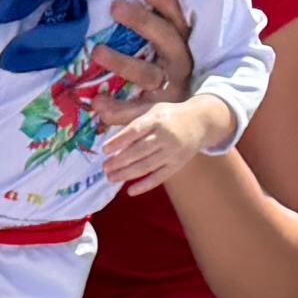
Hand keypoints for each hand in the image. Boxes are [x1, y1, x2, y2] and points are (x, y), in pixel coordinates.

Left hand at [97, 90, 227, 190]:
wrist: (200, 123)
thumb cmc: (168, 115)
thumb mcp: (150, 109)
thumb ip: (125, 112)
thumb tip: (97, 106)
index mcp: (157, 119)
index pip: (136, 130)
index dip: (119, 140)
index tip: (105, 150)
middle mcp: (166, 135)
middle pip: (139, 151)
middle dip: (120, 161)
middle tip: (105, 167)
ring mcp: (172, 152)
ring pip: (147, 166)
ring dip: (127, 174)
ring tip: (110, 178)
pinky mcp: (177, 165)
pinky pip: (160, 177)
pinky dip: (145, 185)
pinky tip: (130, 191)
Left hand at [102, 0, 198, 107]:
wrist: (186, 120)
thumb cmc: (163, 71)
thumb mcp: (163, 46)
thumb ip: (152, 22)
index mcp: (181, 45)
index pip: (177, 19)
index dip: (165, 2)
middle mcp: (178, 65)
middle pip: (165, 40)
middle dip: (142, 22)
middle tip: (116, 6)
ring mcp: (168, 90)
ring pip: (147, 74)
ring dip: (122, 62)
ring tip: (96, 51)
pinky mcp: (154, 113)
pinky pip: (135, 112)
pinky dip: (117, 110)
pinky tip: (98, 102)